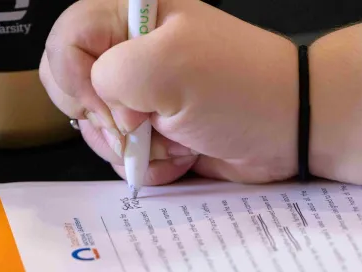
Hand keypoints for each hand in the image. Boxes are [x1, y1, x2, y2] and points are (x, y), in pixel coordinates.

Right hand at [40, 0, 298, 184]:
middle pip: (73, 88)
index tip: (107, 104)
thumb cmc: (239, 88)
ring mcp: (146, 95)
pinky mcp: (159, 131)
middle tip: (140, 124)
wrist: (294, 127)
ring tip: (175, 139)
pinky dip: (153, 164)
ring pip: (98, 130)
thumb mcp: (165, 66)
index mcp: (133, 16)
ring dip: (134, 147)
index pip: (67, 38)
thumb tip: (110, 113)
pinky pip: (127, 156)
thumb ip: (107, 75)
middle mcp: (134, 52)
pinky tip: (184, 154)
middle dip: (103, 119)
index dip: (75, 77)